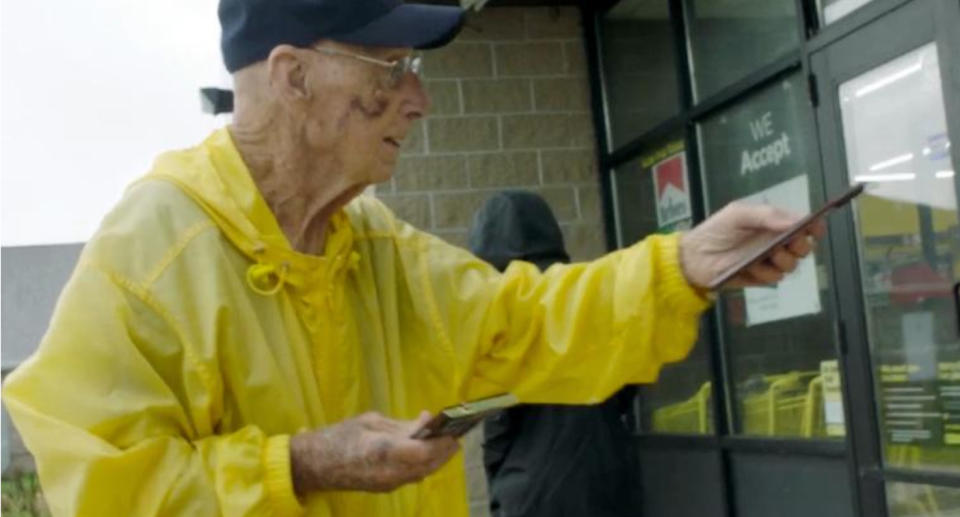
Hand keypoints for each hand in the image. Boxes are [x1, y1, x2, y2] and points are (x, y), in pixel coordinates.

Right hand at [290, 411, 458, 495]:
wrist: (313, 465)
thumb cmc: (339, 436)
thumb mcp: (371, 422)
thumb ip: (401, 424)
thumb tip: (426, 420)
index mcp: (384, 451)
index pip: (424, 452)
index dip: (443, 442)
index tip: (454, 428)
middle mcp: (390, 473)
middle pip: (429, 465)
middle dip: (445, 450)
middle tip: (456, 433)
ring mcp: (388, 484)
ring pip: (423, 473)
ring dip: (437, 458)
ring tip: (445, 440)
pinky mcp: (386, 488)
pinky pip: (413, 477)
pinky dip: (424, 464)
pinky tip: (425, 450)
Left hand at [678, 202, 825, 289]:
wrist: (694, 256)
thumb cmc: (716, 231)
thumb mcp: (738, 214)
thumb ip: (765, 215)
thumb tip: (793, 221)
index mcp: (773, 223)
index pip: (802, 224)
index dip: (813, 226)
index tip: (814, 228)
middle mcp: (775, 241)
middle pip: (803, 246)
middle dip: (800, 245)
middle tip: (788, 243)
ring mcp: (770, 261)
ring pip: (792, 264)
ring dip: (782, 260)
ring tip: (765, 255)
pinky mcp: (761, 277)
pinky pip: (775, 277)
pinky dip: (765, 272)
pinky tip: (751, 266)